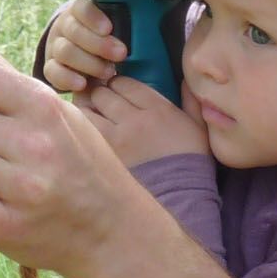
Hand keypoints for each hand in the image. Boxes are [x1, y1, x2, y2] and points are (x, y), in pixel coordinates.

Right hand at [39, 0, 125, 92]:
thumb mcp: (117, 27)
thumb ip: (127, 25)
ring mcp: (56, 47)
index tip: (109, 28)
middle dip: (99, 45)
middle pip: (74, 31)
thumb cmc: (108, 39)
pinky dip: (68, 78)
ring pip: (65, 52)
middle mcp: (65, 26)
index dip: (94, 18)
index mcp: (81, 11)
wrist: (85, 54)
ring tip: (109, 72)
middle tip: (121, 54)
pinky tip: (83, 83)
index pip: (83, 8)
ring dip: (89, 63)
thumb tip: (147, 26)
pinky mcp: (51, 67)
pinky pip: (52, 72)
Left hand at [81, 72, 209, 168]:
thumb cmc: (191, 162)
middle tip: (100, 100)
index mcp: (158, 110)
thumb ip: (190, 100)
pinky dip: (78, 127)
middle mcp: (134, 120)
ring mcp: (115, 139)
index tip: (117, 89)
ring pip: (86, 109)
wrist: (182, 198)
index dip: (117, 83)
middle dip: (99, 92)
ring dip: (85, 107)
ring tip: (89, 114)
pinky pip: (81, 132)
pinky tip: (81, 131)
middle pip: (103, 92)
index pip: (125, 83)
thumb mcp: (198, 127)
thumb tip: (187, 79)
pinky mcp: (102, 157)